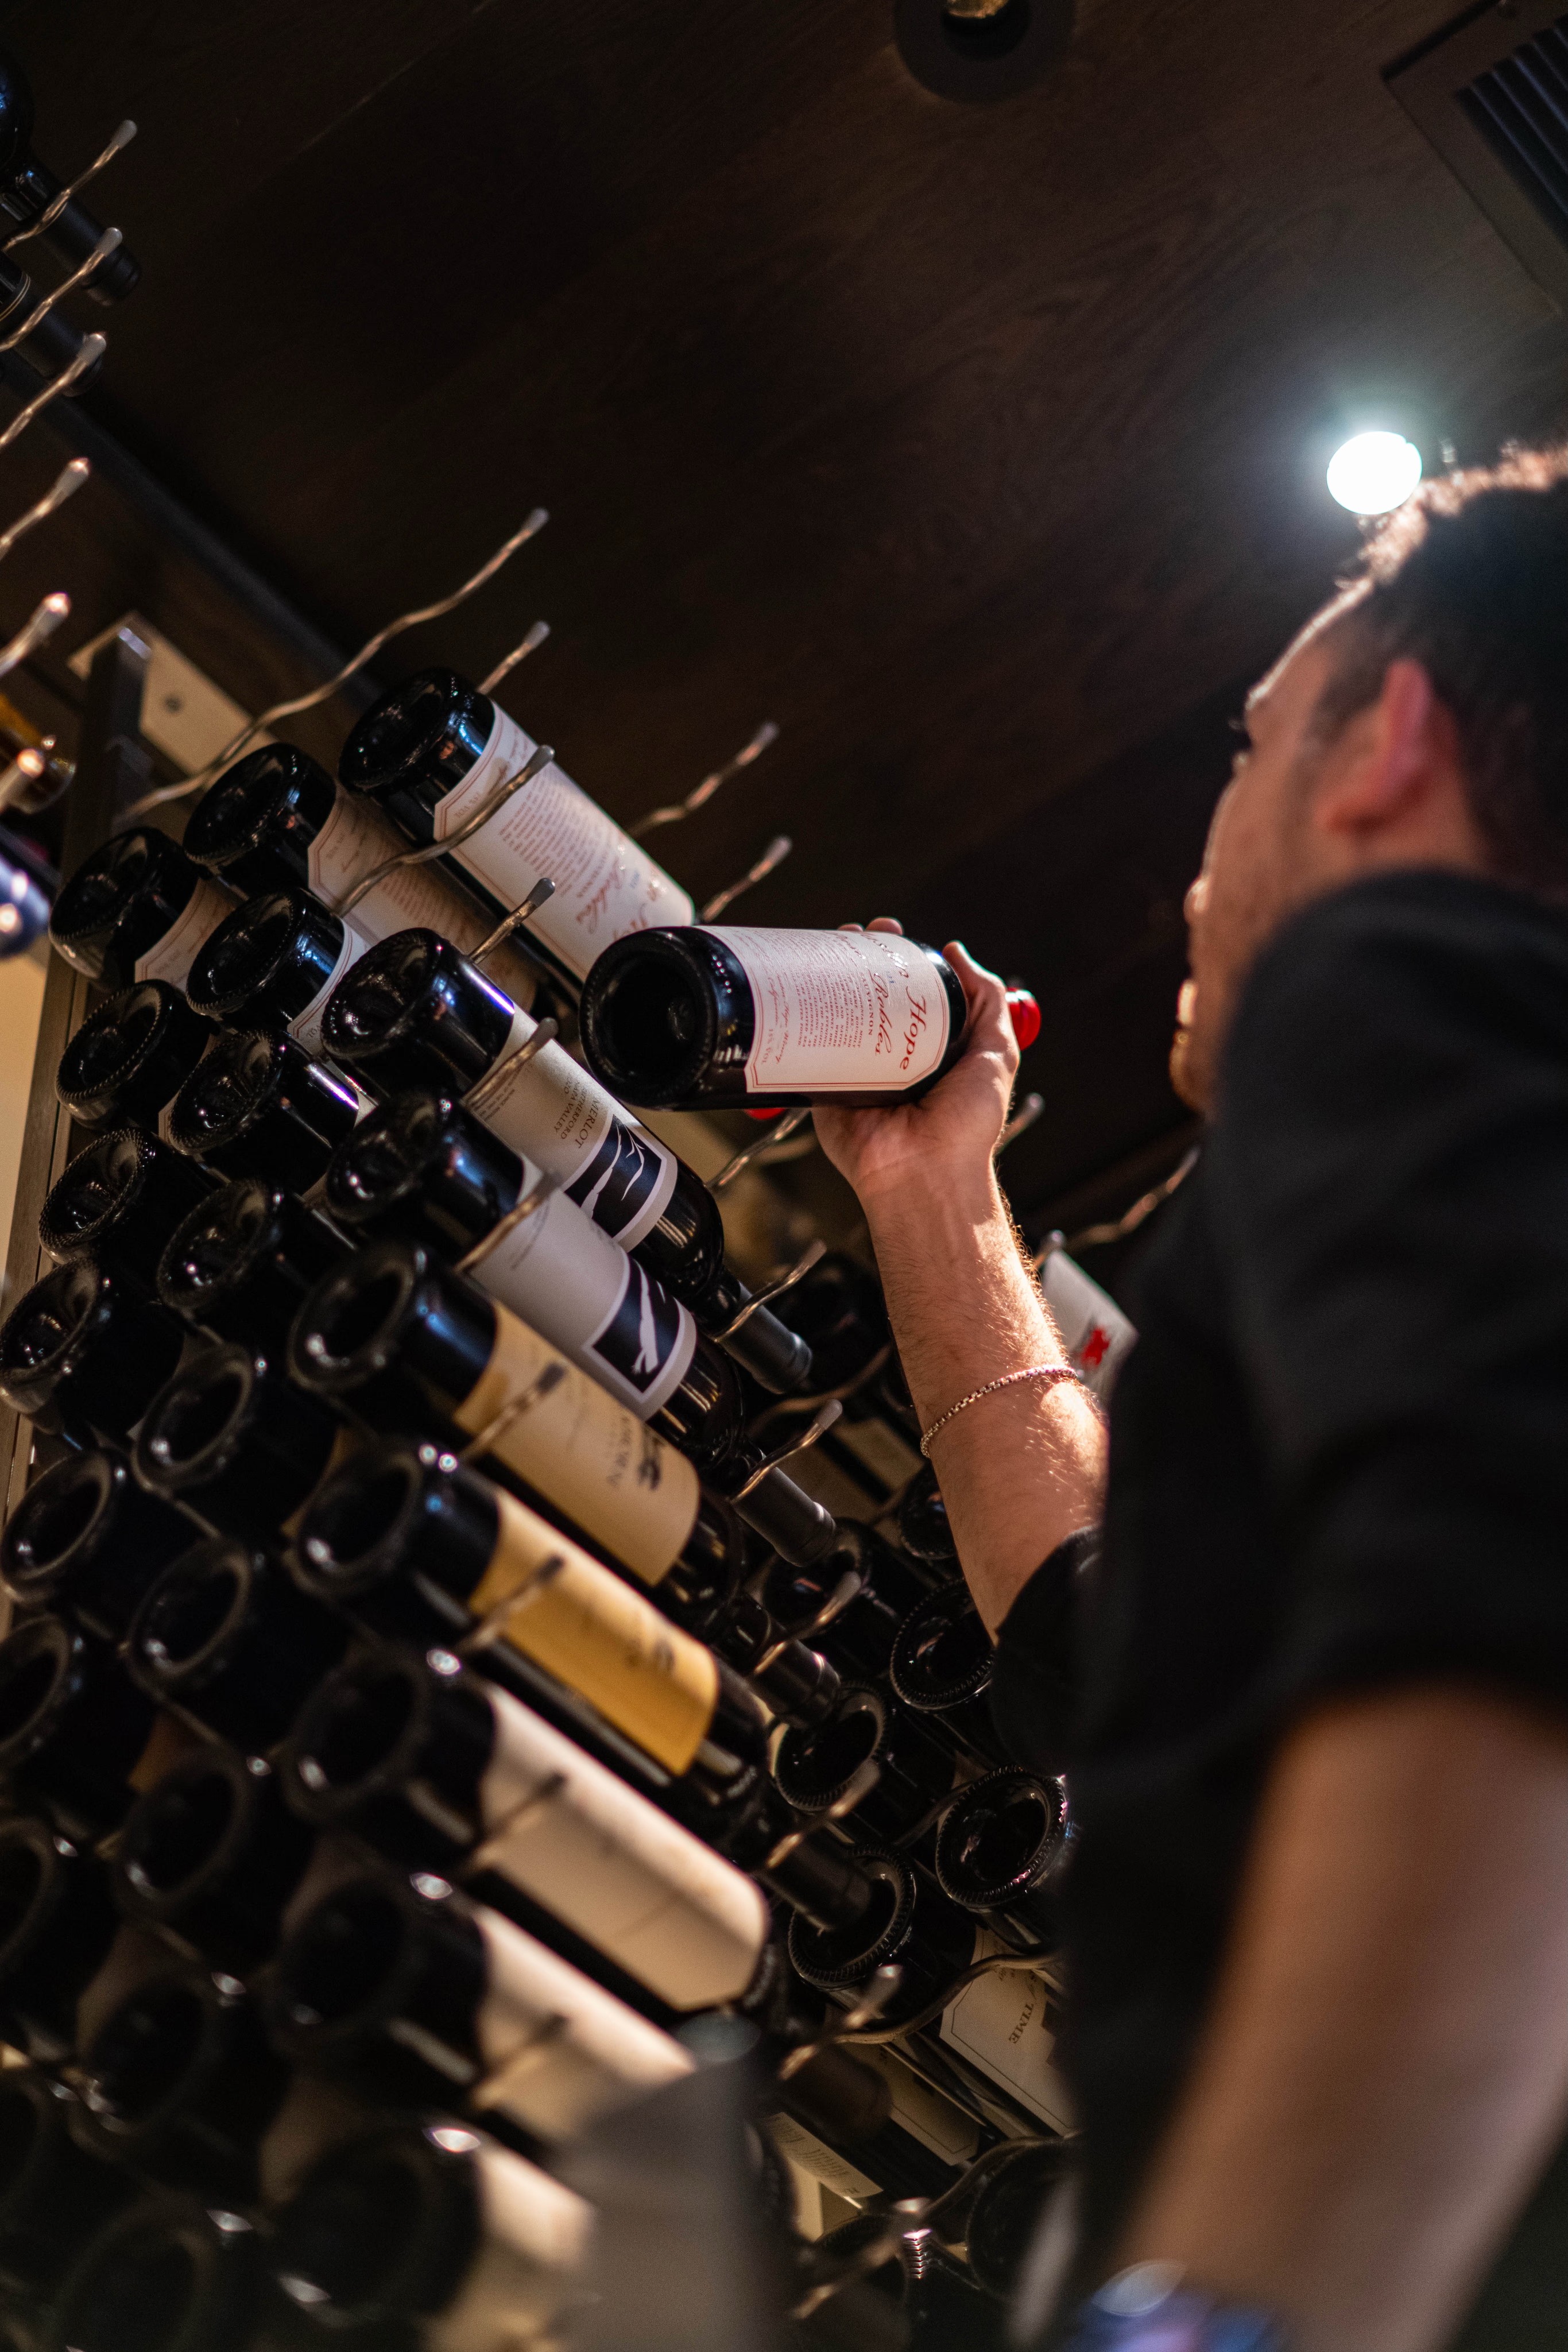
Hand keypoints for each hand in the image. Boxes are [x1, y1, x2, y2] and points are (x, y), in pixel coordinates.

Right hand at [812, 920, 1019, 1213]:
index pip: (910, 987)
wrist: (925, 1173)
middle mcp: (891, 1053)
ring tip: (830, 946)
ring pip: (836, 1011)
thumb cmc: (966, 1125)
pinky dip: (801, 1016)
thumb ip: (987, 1003)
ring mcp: (856, 1068)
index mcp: (930, 1044)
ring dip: (828, 973)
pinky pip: (809, 1047)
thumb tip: (958, 953)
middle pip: (869, 990)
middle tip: (860, 932)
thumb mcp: (998, 1053)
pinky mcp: (825, 1087)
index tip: (894, 933)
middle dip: (861, 954)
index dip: (900, 955)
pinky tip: (801, 985)